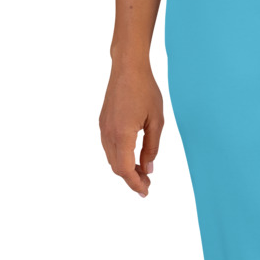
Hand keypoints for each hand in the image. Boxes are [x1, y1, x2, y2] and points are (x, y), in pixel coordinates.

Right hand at [98, 59, 164, 196]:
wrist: (127, 68)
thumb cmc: (145, 91)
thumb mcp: (156, 122)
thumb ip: (152, 147)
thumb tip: (148, 168)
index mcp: (122, 134)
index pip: (125, 169)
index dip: (135, 183)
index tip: (145, 191)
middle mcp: (108, 133)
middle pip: (117, 167)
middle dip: (131, 179)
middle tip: (147, 184)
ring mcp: (103, 128)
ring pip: (112, 158)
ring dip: (125, 169)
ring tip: (142, 172)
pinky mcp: (103, 123)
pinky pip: (109, 147)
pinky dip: (120, 157)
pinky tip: (133, 157)